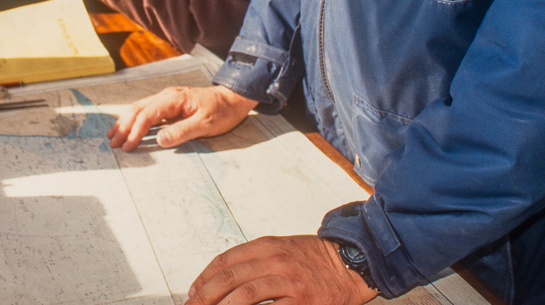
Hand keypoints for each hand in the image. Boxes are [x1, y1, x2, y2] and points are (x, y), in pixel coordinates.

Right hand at [106, 85, 256, 150]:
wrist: (233, 98)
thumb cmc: (222, 112)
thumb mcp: (206, 124)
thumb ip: (183, 131)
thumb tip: (159, 140)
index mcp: (174, 99)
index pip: (148, 115)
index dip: (135, 131)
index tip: (128, 147)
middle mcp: (167, 96)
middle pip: (138, 109)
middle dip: (124, 126)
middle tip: (113, 143)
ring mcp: (168, 99)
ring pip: (140, 107)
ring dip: (126, 121)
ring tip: (113, 135)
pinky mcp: (170, 104)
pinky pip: (147, 110)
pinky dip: (135, 118)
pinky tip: (129, 126)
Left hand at [185, 235, 375, 304]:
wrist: (350, 264)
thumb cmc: (314, 260)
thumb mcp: (282, 248)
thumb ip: (256, 260)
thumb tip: (226, 277)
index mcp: (266, 246)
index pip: (226, 261)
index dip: (205, 277)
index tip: (193, 291)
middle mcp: (274, 260)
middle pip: (229, 278)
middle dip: (205, 295)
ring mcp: (288, 281)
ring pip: (244, 295)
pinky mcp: (302, 300)